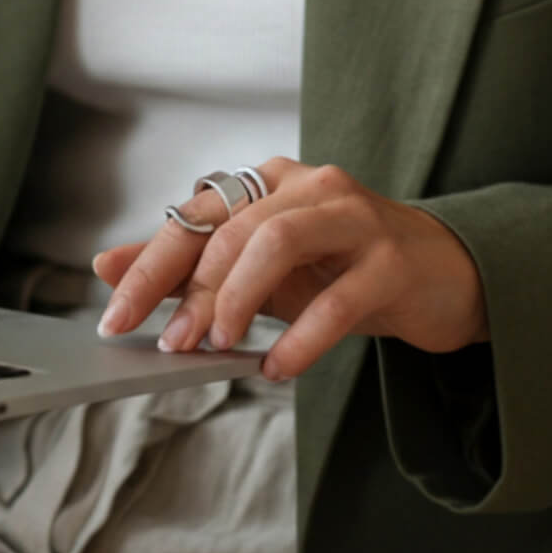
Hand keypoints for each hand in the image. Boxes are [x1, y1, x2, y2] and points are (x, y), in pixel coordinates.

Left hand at [93, 157, 488, 381]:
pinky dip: (300, 338)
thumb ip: (187, 267)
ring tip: (222, 346)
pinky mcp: (393, 262)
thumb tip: (107, 267)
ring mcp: (357, 219)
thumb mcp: (259, 269)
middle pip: (233, 227)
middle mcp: (312, 188)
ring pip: (279, 241)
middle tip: (174, 345)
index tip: (116, 318)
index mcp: (271, 184)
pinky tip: (276, 367)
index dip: (149, 267)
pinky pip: (338, 299)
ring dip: (238, 298)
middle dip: (193, 291)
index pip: (196, 216)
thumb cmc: (344, 269)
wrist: (444, 277)